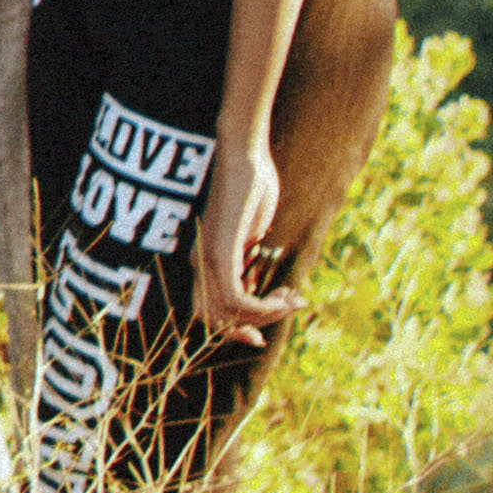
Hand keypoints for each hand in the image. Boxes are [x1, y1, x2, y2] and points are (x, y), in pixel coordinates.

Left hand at [192, 133, 291, 336]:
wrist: (244, 155)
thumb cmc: (250, 189)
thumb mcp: (250, 233)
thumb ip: (248, 260)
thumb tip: (259, 287)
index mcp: (204, 259)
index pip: (206, 310)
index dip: (231, 329)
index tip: (259, 336)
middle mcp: (199, 261)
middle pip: (212, 318)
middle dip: (247, 329)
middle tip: (286, 312)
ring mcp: (208, 256)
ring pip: (228, 312)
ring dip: (265, 315)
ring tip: (292, 300)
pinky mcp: (222, 249)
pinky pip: (236, 297)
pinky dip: (263, 307)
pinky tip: (286, 296)